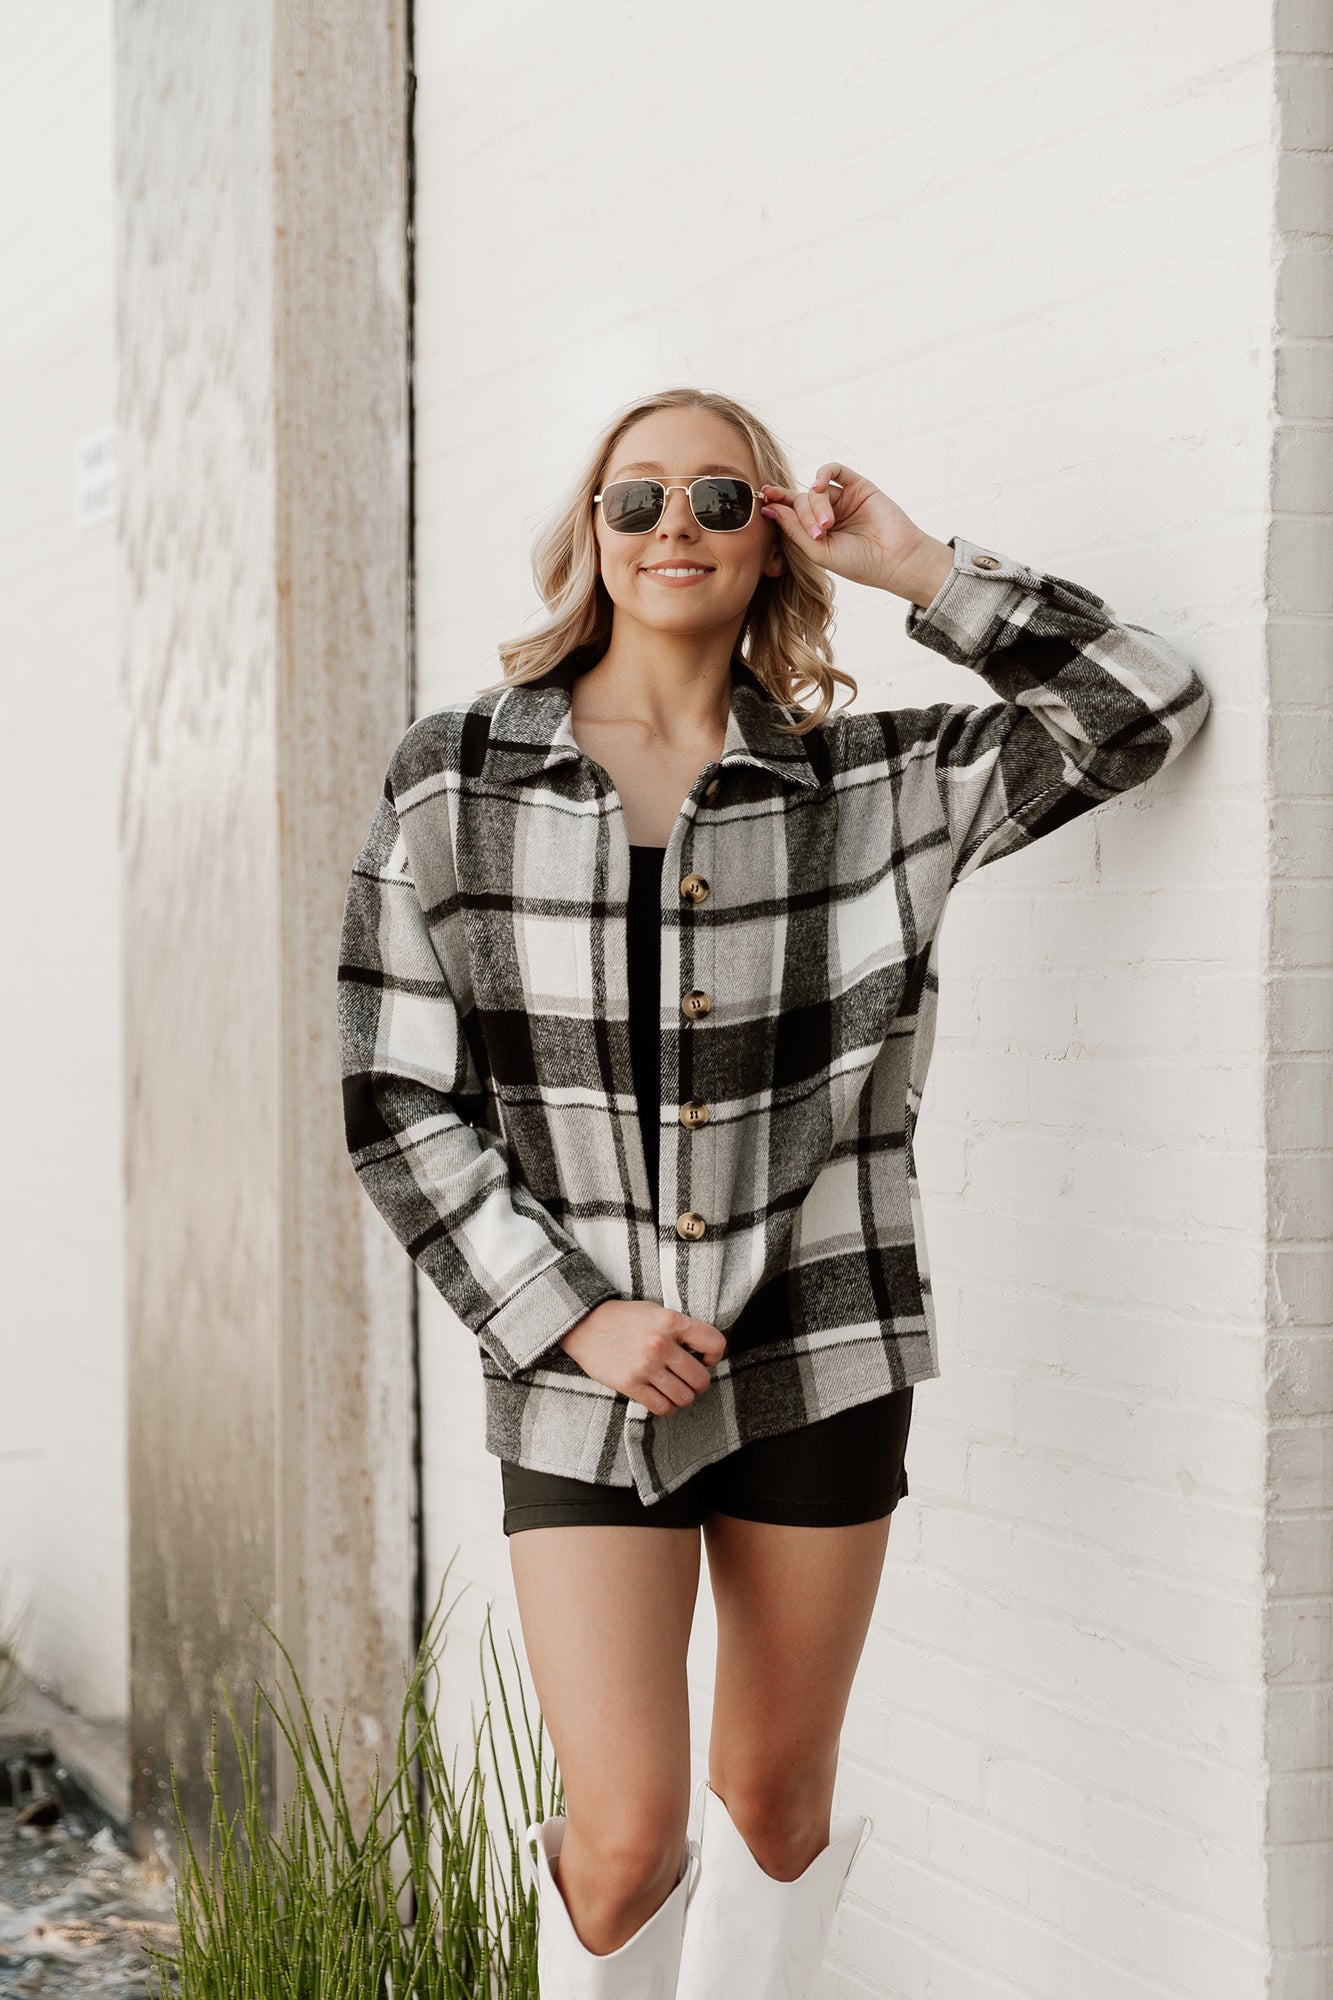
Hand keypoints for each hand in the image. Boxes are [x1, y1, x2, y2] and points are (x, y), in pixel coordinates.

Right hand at [558, 1300, 726, 1415]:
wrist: (584, 1325)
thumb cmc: (624, 1319)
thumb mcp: (656, 1312)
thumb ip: (681, 1329)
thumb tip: (705, 1353)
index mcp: (671, 1321)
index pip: (715, 1343)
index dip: (714, 1357)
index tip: (704, 1360)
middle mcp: (661, 1344)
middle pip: (701, 1379)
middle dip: (698, 1384)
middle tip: (688, 1380)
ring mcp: (645, 1366)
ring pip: (684, 1397)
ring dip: (682, 1397)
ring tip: (673, 1389)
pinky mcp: (630, 1384)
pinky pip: (662, 1407)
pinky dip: (666, 1407)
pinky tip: (661, 1398)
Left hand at [759, 463, 951, 602]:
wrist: (895, 559)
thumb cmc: (859, 563)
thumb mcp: (818, 551)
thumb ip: (794, 530)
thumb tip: (770, 508)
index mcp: (816, 532)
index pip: (790, 513)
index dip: (777, 503)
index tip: (763, 498)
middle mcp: (827, 514)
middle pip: (801, 501)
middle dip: (804, 515)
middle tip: (820, 533)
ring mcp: (842, 499)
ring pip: (815, 489)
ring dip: (816, 505)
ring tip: (828, 525)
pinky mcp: (858, 486)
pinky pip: (833, 470)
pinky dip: (822, 474)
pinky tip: (819, 486)